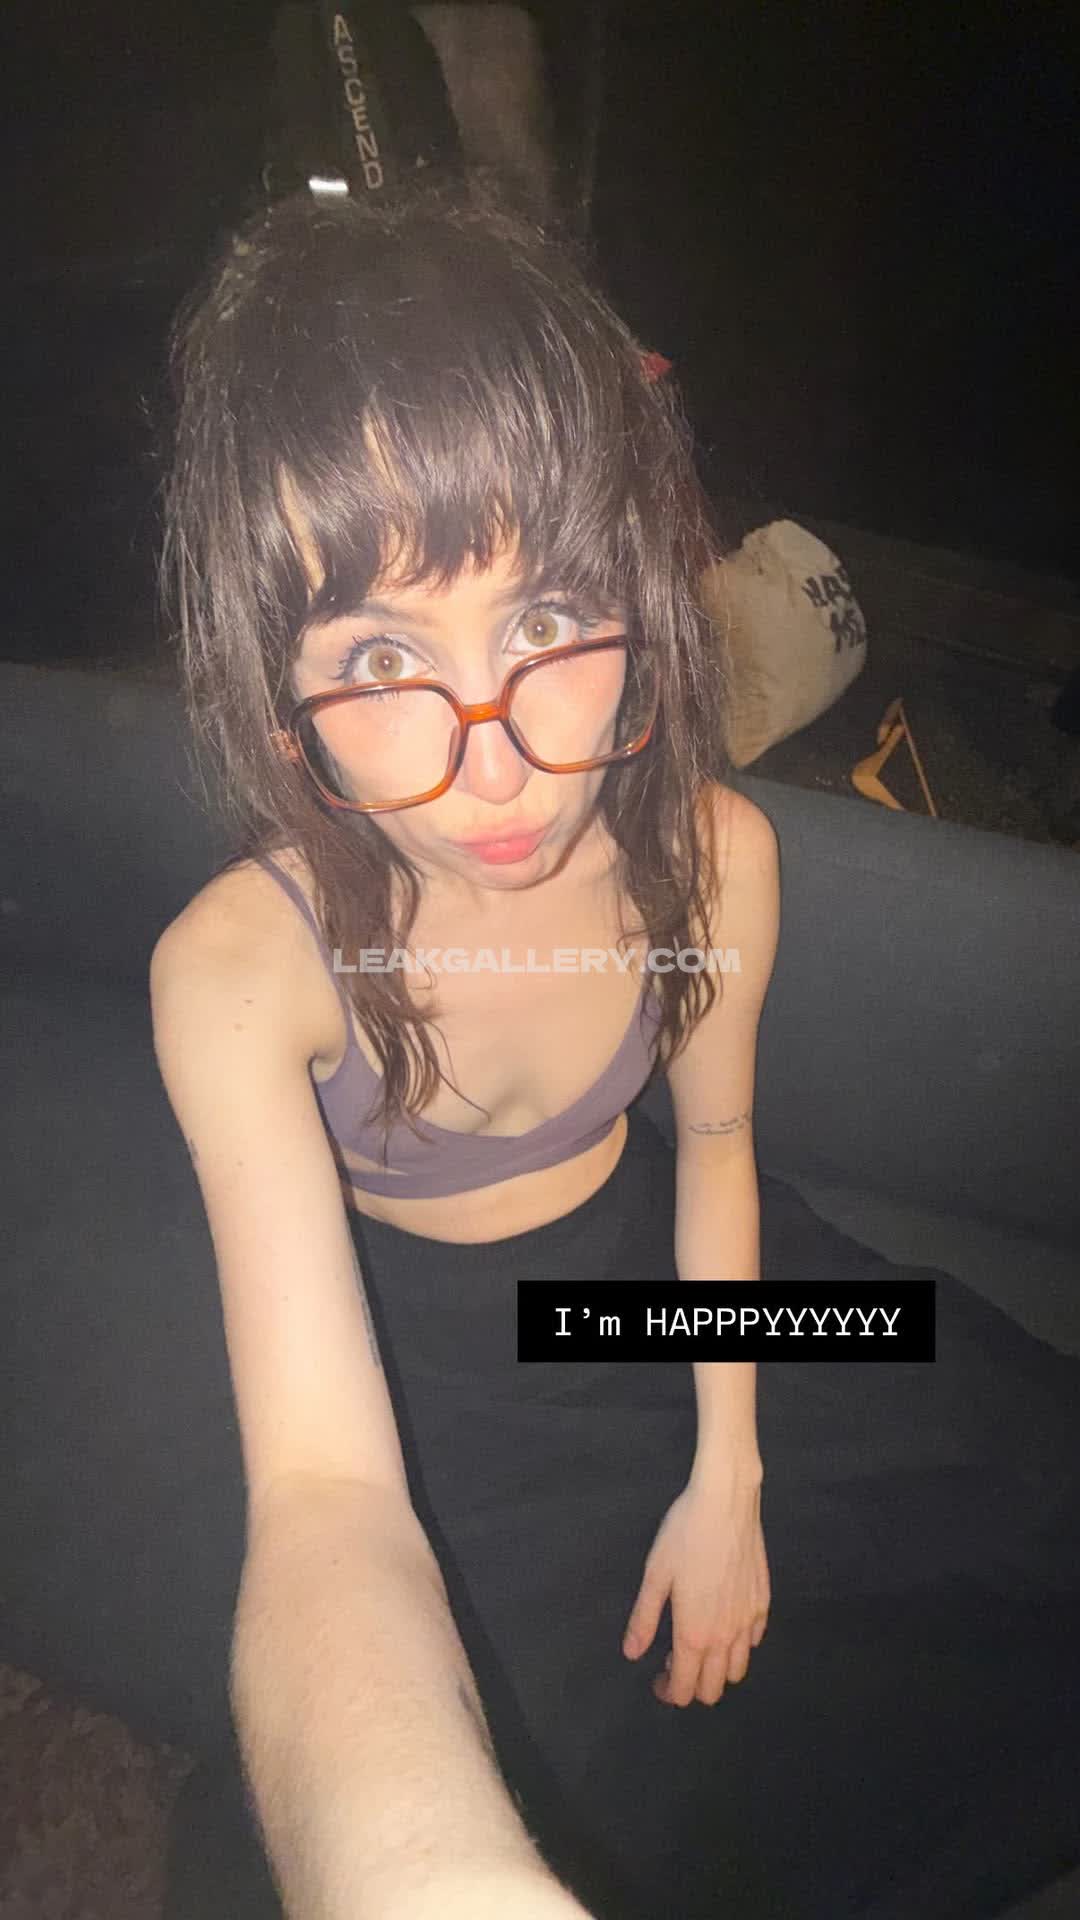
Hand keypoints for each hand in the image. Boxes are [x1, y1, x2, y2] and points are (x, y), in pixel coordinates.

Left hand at [621, 1471, 769, 1706]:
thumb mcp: (655, 1575)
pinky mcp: (764, 1603)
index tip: (656, 1678)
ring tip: (699, 1644)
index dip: (668, 1692)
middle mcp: (725, 1637)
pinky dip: (738, 1645)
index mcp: (694, 1634)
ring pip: (738, 1671)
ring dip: (717, 1670)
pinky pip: (753, 1641)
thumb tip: (632, 1653)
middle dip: (691, 1686)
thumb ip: (644, 1619)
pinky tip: (723, 1622)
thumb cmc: (685, 1534)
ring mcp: (749, 1621)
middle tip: (673, 1661)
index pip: (684, 1689)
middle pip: (714, 1690)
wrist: (727, 1501)